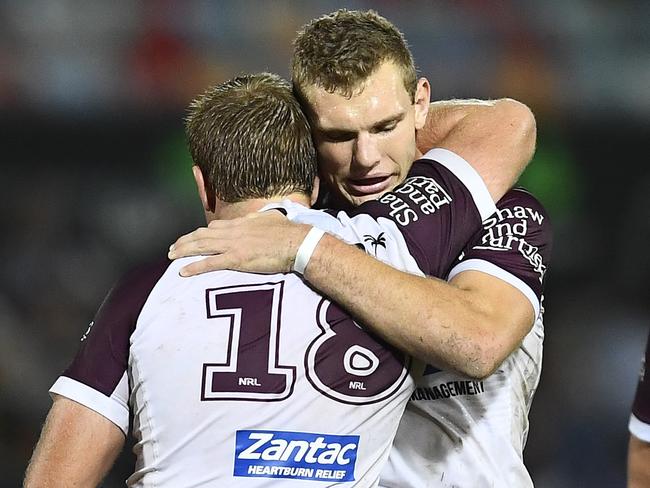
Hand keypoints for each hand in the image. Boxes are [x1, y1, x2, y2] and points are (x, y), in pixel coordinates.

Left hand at [168, 211, 310, 275]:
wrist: (296, 243)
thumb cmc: (288, 232)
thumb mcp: (271, 218)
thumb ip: (259, 218)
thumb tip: (258, 217)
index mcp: (240, 223)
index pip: (214, 226)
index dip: (200, 233)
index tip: (192, 237)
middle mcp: (232, 232)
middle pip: (201, 235)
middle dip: (185, 241)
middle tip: (172, 247)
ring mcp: (233, 245)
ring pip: (201, 246)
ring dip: (183, 251)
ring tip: (171, 256)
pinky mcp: (236, 259)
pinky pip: (209, 263)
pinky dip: (194, 267)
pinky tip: (183, 271)